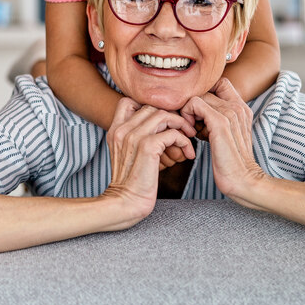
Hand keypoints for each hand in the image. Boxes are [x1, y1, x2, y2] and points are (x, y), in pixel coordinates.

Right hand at [100, 98, 195, 227]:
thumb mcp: (127, 155)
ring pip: (163, 116)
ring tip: (189, 138)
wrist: (124, 203)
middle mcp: (122, 130)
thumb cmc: (131, 183)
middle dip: (172, 116)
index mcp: (115, 130)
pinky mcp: (147, 147)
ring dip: (181, 126)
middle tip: (185, 130)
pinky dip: (184, 141)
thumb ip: (135, 138)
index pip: (129, 101)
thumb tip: (160, 129)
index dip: (150, 106)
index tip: (165, 121)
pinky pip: (172, 134)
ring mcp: (133, 137)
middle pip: (151, 107)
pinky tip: (187, 153)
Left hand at [183, 79, 265, 204]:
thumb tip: (197, 110)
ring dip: (188, 112)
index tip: (198, 114)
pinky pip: (194, 104)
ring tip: (194, 130)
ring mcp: (230, 113)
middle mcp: (238, 106)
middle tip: (193, 125)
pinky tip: (191, 133)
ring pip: (196, 95)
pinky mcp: (220, 122)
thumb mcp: (225, 133)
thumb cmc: (230, 160)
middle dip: (193, 106)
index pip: (219, 82)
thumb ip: (217, 118)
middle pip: (204, 89)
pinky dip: (187, 116)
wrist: (243, 180)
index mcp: (241, 107)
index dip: (204, 94)